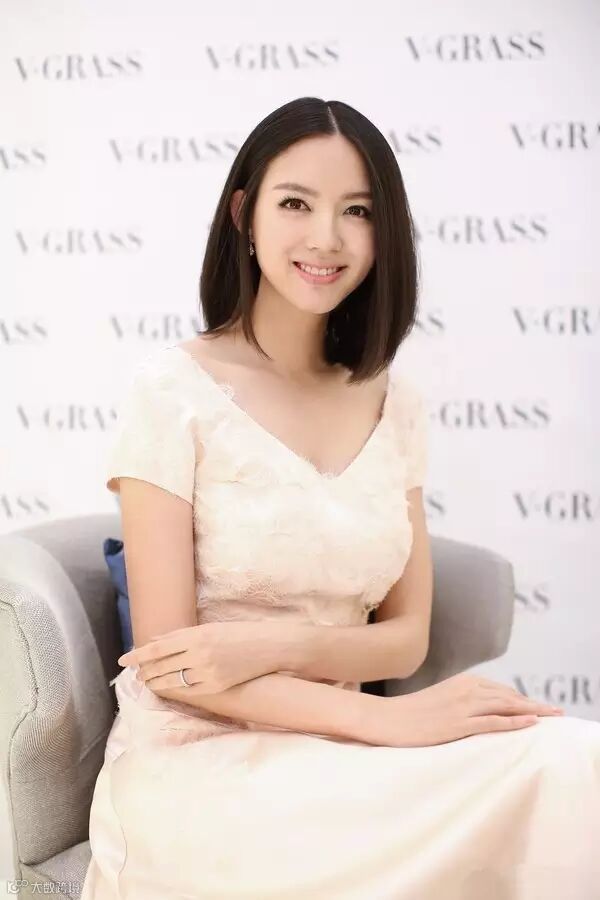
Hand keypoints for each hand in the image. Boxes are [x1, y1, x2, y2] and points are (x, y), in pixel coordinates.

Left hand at [117, 620, 287, 693]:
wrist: (268, 647)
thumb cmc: (238, 633)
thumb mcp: (208, 628)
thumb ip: (180, 635)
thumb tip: (155, 641)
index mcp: (196, 636)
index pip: (157, 648)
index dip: (138, 655)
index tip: (123, 659)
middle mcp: (199, 655)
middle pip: (161, 667)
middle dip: (145, 671)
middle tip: (137, 673)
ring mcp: (207, 673)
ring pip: (171, 681)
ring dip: (156, 682)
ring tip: (148, 681)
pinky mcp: (216, 687)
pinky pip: (188, 691)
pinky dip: (175, 689)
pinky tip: (168, 688)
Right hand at [363, 673, 564, 747]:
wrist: (385, 718)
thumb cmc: (410, 713)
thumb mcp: (439, 701)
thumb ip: (460, 701)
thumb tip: (477, 710)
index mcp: (462, 682)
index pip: (501, 690)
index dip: (522, 699)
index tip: (538, 707)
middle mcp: (465, 690)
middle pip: (509, 696)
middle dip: (534, 703)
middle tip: (557, 712)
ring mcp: (462, 707)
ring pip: (506, 706)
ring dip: (532, 711)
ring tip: (552, 717)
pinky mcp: (457, 724)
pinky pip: (492, 722)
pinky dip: (514, 722)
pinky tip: (531, 723)